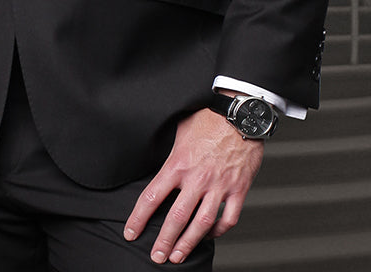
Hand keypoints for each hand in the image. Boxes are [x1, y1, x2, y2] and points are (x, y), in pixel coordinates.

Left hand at [123, 108, 262, 264]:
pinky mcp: (238, 189)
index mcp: (178, 163)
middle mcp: (198, 178)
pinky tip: (210, 235)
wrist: (240, 113)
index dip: (139, 218)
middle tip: (156, 256)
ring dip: (188, 243)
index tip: (131, 232)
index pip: (152, 196)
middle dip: (164, 241)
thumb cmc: (209, 117)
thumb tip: (155, 158)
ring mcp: (219, 186)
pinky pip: (229, 218)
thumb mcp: (180, 130)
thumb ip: (170, 152)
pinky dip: (219, 231)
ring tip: (177, 256)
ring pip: (202, 224)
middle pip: (176, 218)